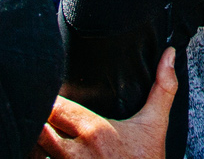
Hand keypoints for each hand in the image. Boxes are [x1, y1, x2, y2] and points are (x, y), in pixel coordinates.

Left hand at [33, 49, 174, 158]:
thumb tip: (169, 54)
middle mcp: (75, 153)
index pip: (54, 108)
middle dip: (39, 119)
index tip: (53, 95)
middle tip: (43, 111)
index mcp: (94, 131)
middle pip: (38, 129)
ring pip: (34, 151)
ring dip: (37, 141)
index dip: (49, 100)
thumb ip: (163, 88)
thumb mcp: (156, 125)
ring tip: (44, 132)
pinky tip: (49, 153)